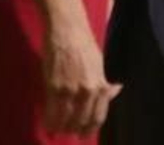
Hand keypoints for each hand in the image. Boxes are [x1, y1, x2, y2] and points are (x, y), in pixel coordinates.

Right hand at [42, 20, 121, 134]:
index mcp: (100, 86)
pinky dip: (49, 120)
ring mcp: (69, 90)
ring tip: (57, 129)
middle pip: (81, 121)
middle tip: (69, 132)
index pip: (98, 117)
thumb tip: (116, 90)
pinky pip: (52, 111)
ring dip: (61, 127)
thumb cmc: (84, 44)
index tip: (84, 134)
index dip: (90, 129)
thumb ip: (104, 82)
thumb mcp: (99, 64)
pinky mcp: (53, 86)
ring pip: (65, 119)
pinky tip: (48, 122)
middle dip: (74, 130)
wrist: (67, 29)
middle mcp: (87, 92)